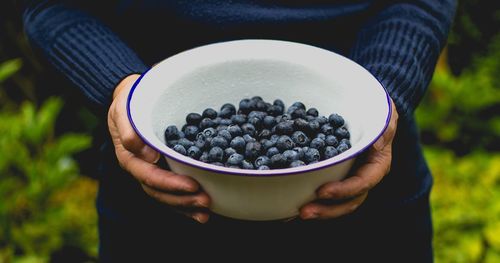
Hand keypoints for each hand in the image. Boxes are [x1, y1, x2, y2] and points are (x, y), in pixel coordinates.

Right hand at [108, 74, 210, 222]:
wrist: (133, 97)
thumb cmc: (129, 101)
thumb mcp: (123, 110)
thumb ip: (130, 131)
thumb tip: (148, 155)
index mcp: (130, 158)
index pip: (150, 176)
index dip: (171, 184)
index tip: (193, 185)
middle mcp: (141, 169)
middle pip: (160, 192)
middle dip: (183, 199)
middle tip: (206, 201)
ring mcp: (151, 172)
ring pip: (167, 196)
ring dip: (186, 206)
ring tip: (207, 211)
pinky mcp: (163, 170)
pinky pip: (173, 191)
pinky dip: (187, 203)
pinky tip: (202, 212)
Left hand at [300, 99, 397, 219]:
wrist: (366, 108)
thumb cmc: (376, 110)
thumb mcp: (383, 115)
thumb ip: (382, 128)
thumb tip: (374, 145)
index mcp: (377, 165)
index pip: (363, 183)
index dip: (343, 190)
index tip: (322, 191)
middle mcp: (363, 176)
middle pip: (349, 201)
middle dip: (327, 209)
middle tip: (304, 211)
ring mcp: (348, 179)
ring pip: (336, 203)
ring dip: (317, 210)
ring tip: (295, 213)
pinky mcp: (334, 177)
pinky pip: (323, 193)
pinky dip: (308, 199)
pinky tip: (289, 205)